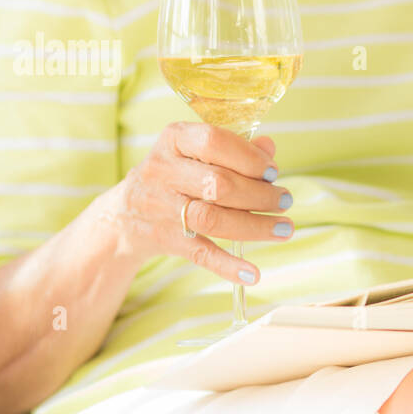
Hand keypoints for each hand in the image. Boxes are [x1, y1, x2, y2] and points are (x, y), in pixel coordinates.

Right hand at [106, 121, 293, 283]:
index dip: (248, 157)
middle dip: (259, 195)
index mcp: (173, 140)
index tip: (273, 171)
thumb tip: (269, 149)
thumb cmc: (176, 173)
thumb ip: (233, 148)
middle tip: (285, 201)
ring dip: (254, 227)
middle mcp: (163, 171)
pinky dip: (227, 266)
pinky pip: (200, 254)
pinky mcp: (166, 239)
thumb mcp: (195, 152)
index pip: (213, 142)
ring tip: (284, 229)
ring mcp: (162, 208)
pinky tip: (253, 274)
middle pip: (217, 184)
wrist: (126, 212)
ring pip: (211, 219)